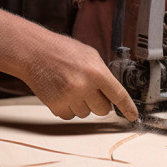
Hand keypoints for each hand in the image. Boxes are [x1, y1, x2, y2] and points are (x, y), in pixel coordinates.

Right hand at [21, 34, 139, 121]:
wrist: (34, 52)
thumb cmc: (61, 50)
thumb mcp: (89, 55)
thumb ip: (102, 73)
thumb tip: (113, 91)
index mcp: (96, 72)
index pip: (119, 95)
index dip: (127, 108)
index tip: (133, 116)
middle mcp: (85, 86)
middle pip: (103, 110)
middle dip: (99, 102)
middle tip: (89, 90)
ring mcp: (70, 97)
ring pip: (86, 114)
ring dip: (82, 104)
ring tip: (71, 86)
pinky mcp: (57, 105)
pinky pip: (70, 116)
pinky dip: (68, 107)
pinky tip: (62, 92)